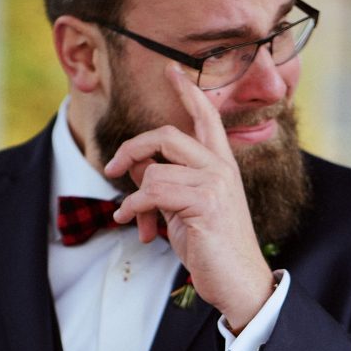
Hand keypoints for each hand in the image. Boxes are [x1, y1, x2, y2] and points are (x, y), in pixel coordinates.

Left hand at [105, 63, 274, 330]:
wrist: (239, 281)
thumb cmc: (211, 247)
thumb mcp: (184, 209)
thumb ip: (166, 182)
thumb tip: (136, 166)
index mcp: (220, 164)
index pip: (205, 117)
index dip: (187, 92)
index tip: (171, 69)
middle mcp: (220, 167)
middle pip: (167, 135)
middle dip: (132, 149)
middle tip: (111, 168)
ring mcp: (214, 183)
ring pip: (154, 170)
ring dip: (135, 198)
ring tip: (136, 221)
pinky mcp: (204, 202)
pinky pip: (152, 192)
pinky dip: (135, 208)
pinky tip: (136, 225)